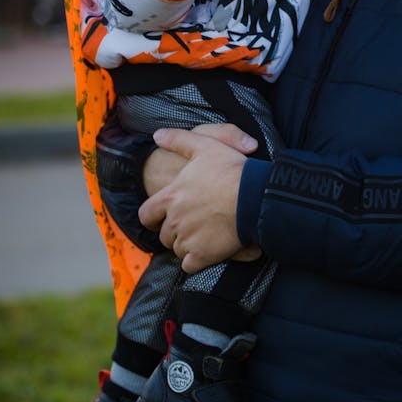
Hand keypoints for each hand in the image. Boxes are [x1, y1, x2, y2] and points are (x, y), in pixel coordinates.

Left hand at [138, 124, 261, 272]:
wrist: (254, 197)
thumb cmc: (231, 170)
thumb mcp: (204, 145)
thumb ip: (178, 140)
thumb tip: (156, 135)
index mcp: (170, 197)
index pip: (146, 215)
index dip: (152, 218)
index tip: (160, 219)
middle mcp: (174, 220)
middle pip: (164, 235)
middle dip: (174, 232)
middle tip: (192, 225)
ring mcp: (188, 239)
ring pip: (177, 250)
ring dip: (187, 246)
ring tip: (204, 236)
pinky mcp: (203, 255)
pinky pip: (190, 265)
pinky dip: (196, 261)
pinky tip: (208, 252)